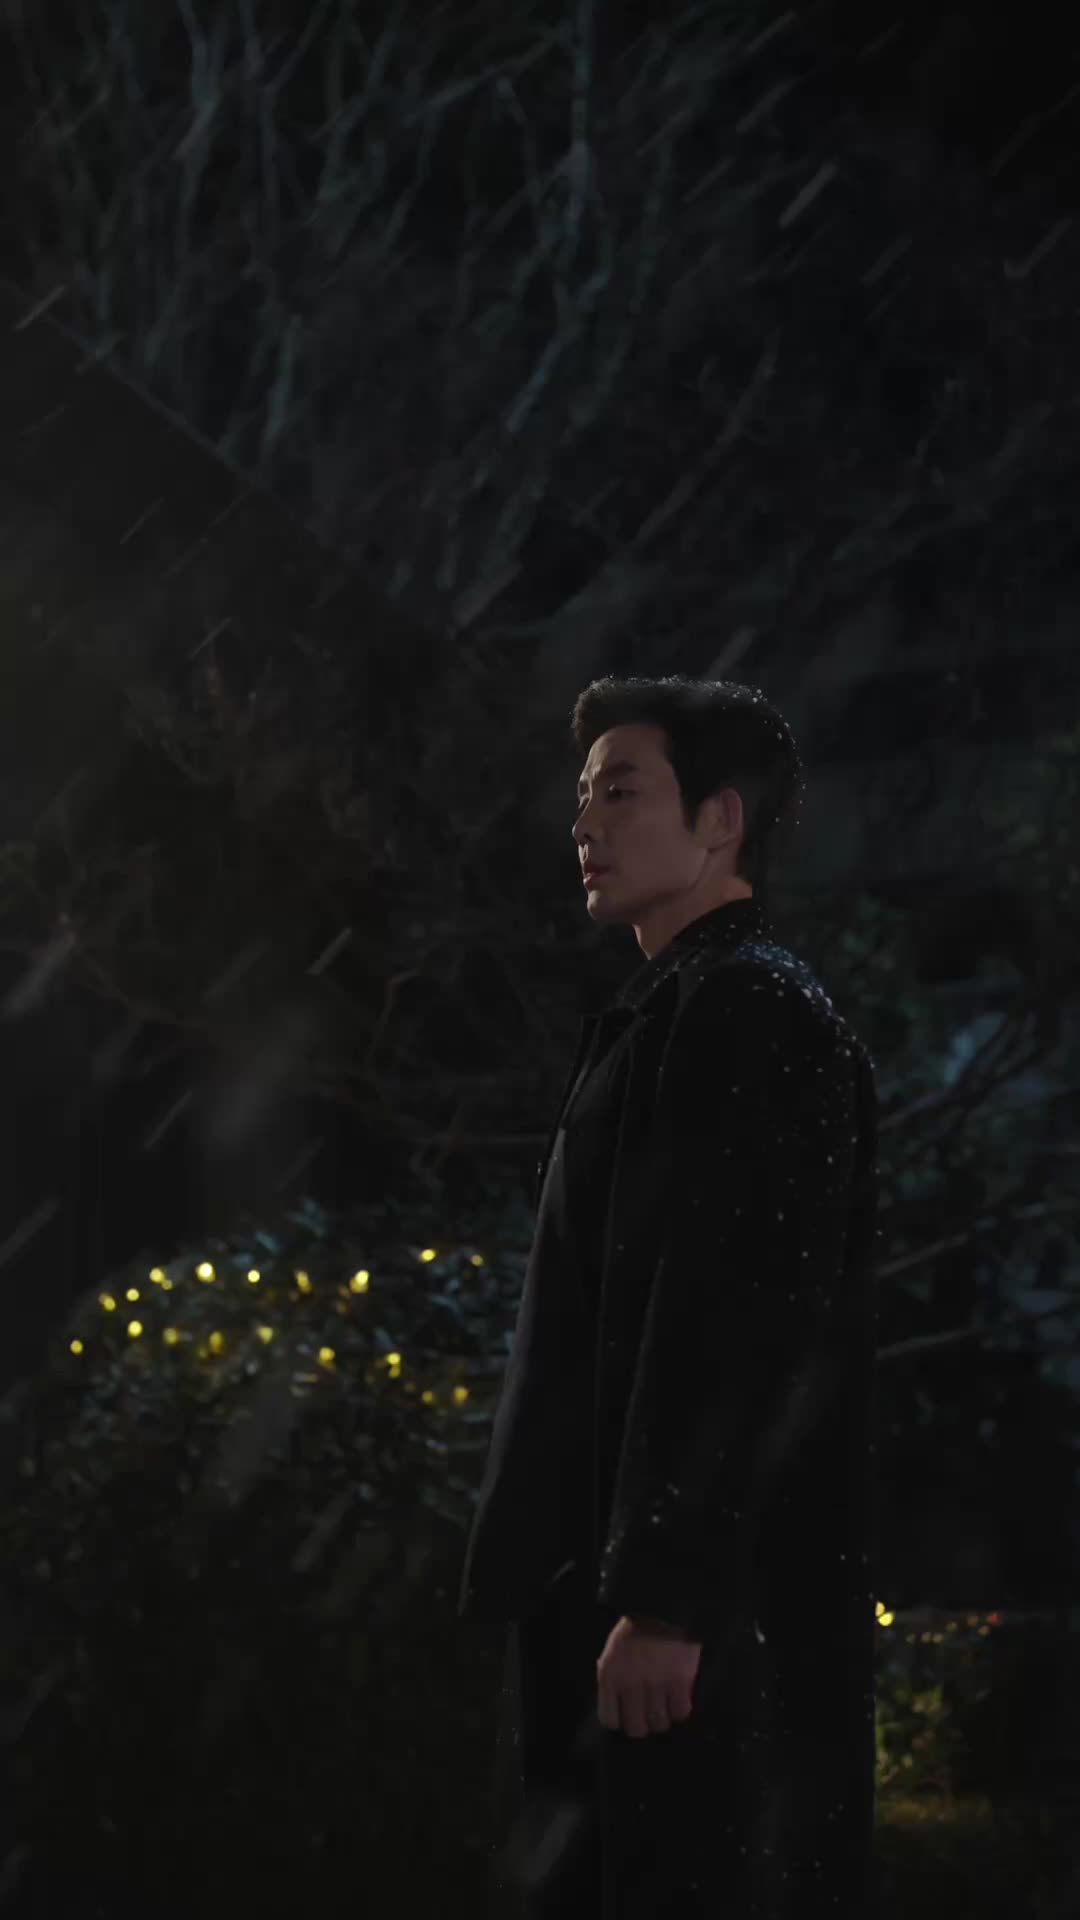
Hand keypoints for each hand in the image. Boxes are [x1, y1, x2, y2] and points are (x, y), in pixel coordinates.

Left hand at [596, 1614, 702, 1737]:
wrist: (665, 1602)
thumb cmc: (637, 1625)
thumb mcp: (614, 1649)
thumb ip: (615, 1675)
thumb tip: (618, 1701)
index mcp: (610, 1673)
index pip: (610, 1718)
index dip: (621, 1720)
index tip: (628, 1716)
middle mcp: (630, 1682)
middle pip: (636, 1728)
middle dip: (643, 1725)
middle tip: (649, 1715)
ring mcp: (656, 1683)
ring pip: (660, 1723)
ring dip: (664, 1718)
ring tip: (666, 1706)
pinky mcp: (680, 1679)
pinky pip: (681, 1711)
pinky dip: (681, 1709)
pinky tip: (679, 1698)